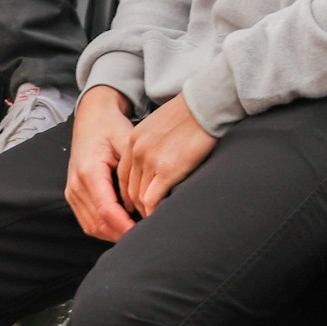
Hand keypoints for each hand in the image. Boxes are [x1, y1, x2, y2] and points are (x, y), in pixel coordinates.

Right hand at [66, 85, 136, 240]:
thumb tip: (145, 199)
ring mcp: (72, 191)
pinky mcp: (73, 195)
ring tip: (137, 234)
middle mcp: (76, 184)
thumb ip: (133, 170)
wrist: (92, 118)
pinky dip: (104, 229)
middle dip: (122, 234)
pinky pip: (87, 222)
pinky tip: (122, 227)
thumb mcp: (126, 140)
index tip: (144, 233)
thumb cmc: (111, 127)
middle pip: (99, 223)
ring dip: (114, 235)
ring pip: (92, 227)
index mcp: (89, 171)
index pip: (106, 210)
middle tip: (146, 237)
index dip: (125, 226)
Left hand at [116, 92, 215, 219]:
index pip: (123, 175)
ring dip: (147, 212)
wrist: (203, 105)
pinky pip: (152, 200)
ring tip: (157, 220)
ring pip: (139, 197)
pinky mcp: (166, 170)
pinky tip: (163, 216)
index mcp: (134, 139)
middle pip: (130, 189)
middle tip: (148, 218)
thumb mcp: (160, 125)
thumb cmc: (189, 115)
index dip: (128, 194)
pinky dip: (154, 212)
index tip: (135, 205)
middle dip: (137, 207)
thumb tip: (158, 162)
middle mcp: (137, 150)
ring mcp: (150, 161)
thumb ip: (152, 143)